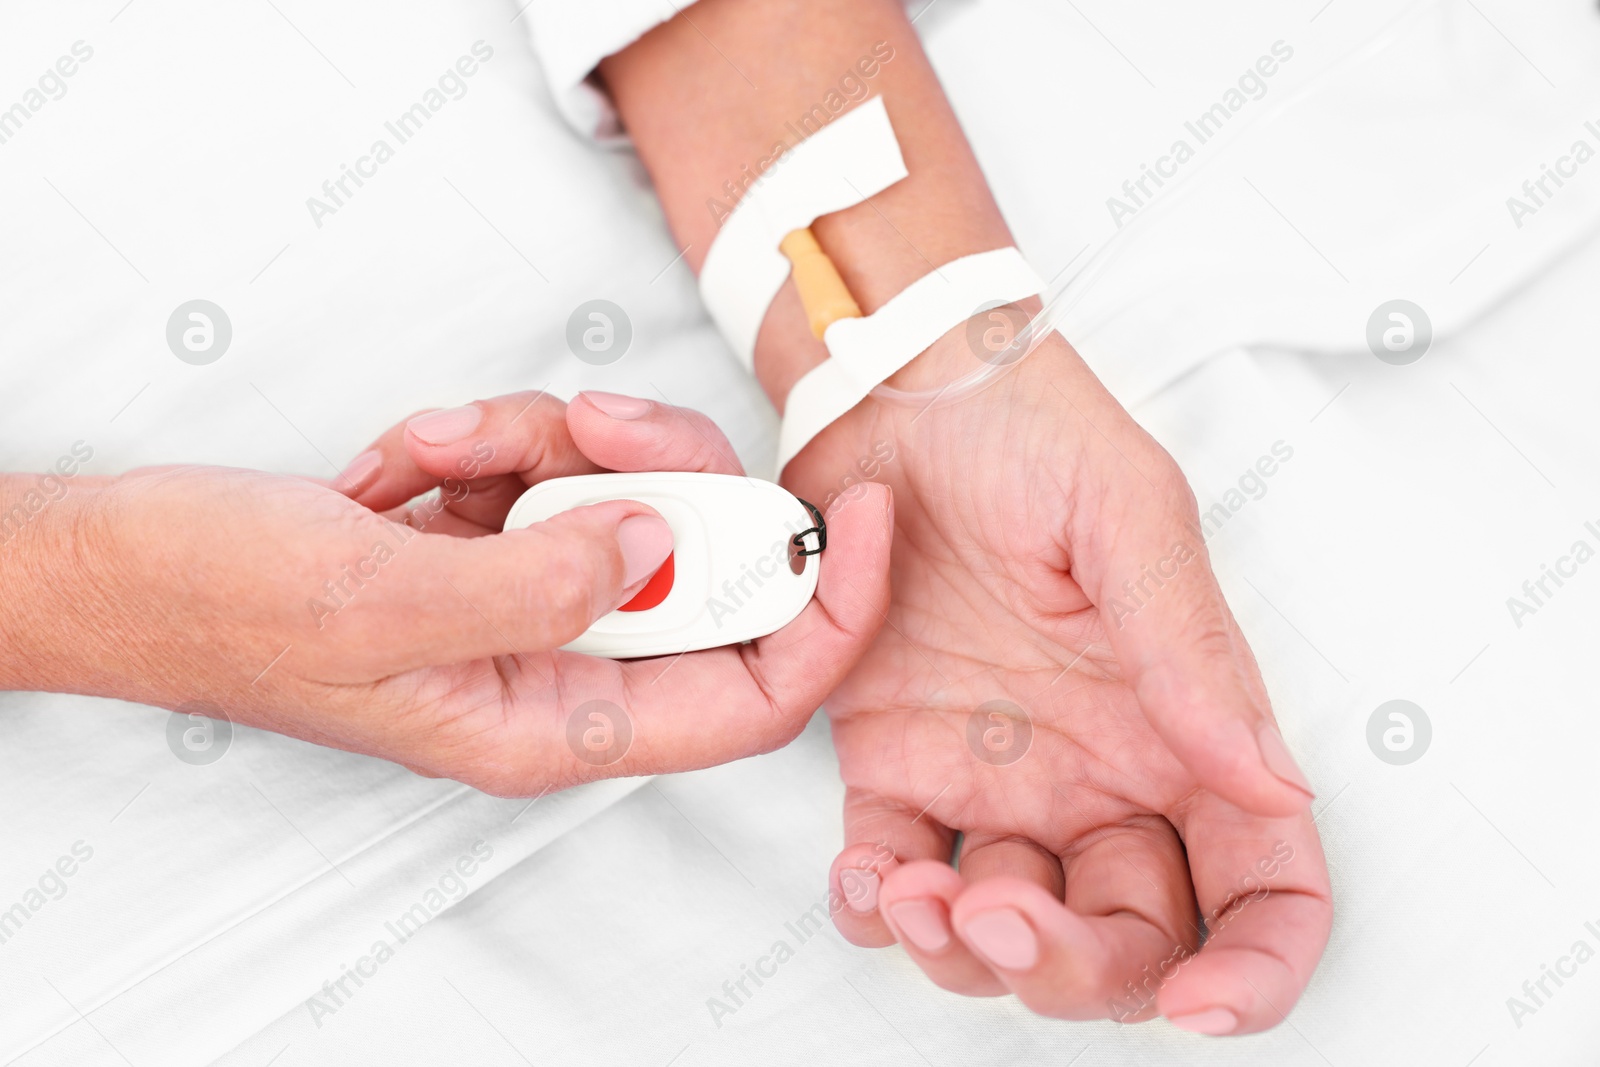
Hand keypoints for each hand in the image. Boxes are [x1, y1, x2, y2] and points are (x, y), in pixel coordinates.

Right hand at [26, 391, 890, 793]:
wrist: (127, 562)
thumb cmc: (227, 609)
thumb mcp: (382, 605)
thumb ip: (537, 586)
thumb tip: (657, 548)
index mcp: (552, 723)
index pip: (748, 696)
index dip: (826, 618)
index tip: (865, 521)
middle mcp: (557, 665)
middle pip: (697, 565)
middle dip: (656, 472)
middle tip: (590, 425)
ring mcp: (526, 592)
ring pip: (623, 494)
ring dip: (544, 441)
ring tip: (437, 448)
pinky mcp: (491, 534)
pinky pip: (548, 461)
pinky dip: (488, 434)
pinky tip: (409, 457)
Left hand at [786, 335, 1331, 1034]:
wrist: (892, 384)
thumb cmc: (1025, 427)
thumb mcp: (1128, 517)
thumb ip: (1193, 653)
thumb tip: (1274, 785)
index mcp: (1181, 726)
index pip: (1261, 885)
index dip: (1255, 970)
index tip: (1203, 1004)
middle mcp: (1094, 770)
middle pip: (1125, 939)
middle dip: (1072, 971)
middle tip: (1003, 922)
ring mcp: (990, 776)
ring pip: (1001, 934)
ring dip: (962, 957)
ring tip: (916, 893)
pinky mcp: (890, 757)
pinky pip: (888, 873)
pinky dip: (872, 909)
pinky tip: (866, 877)